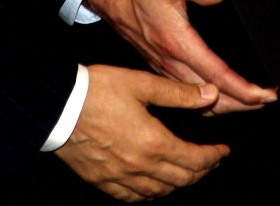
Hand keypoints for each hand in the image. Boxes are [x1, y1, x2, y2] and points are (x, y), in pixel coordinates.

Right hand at [55, 65, 229, 201]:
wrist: (56, 106)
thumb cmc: (98, 90)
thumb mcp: (143, 84)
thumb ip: (179, 94)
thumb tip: (211, 95)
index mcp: (154, 143)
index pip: (195, 160)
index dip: (214, 157)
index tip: (223, 151)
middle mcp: (139, 166)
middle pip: (181, 180)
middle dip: (202, 171)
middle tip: (211, 160)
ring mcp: (119, 177)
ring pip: (159, 192)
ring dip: (179, 183)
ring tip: (188, 170)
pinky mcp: (101, 180)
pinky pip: (133, 197)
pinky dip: (151, 193)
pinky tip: (154, 184)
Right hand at [86, 0, 276, 112]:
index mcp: (177, 44)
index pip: (218, 76)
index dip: (244, 89)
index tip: (266, 94)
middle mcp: (170, 62)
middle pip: (211, 98)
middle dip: (242, 103)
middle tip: (267, 101)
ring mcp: (162, 67)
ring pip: (197, 100)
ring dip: (225, 105)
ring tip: (250, 103)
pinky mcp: (157, 66)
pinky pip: (184, 95)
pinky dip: (205, 102)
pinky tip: (216, 98)